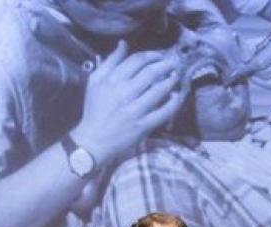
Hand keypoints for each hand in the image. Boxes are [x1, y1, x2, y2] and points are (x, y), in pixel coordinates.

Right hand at [72, 40, 184, 165]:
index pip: (137, 60)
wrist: (93, 139)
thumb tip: (123, 43)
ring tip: (176, 75)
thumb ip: (110, 61)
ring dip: (171, 80)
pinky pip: (164, 112)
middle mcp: (124, 93)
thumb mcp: (95, 81)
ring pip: (159, 90)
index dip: (152, 55)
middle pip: (151, 72)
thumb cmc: (94, 109)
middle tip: (172, 63)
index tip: (159, 55)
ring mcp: (135, 110)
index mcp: (112, 80)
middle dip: (165, 65)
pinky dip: (173, 102)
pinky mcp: (143, 125)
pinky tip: (177, 96)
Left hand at [245, 34, 270, 89]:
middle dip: (254, 74)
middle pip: (268, 73)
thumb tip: (241, 60)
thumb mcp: (268, 40)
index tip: (240, 67)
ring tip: (253, 76)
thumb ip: (253, 48)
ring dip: (260, 81)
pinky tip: (263, 79)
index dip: (249, 66)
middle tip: (245, 72)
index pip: (263, 61)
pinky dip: (268, 84)